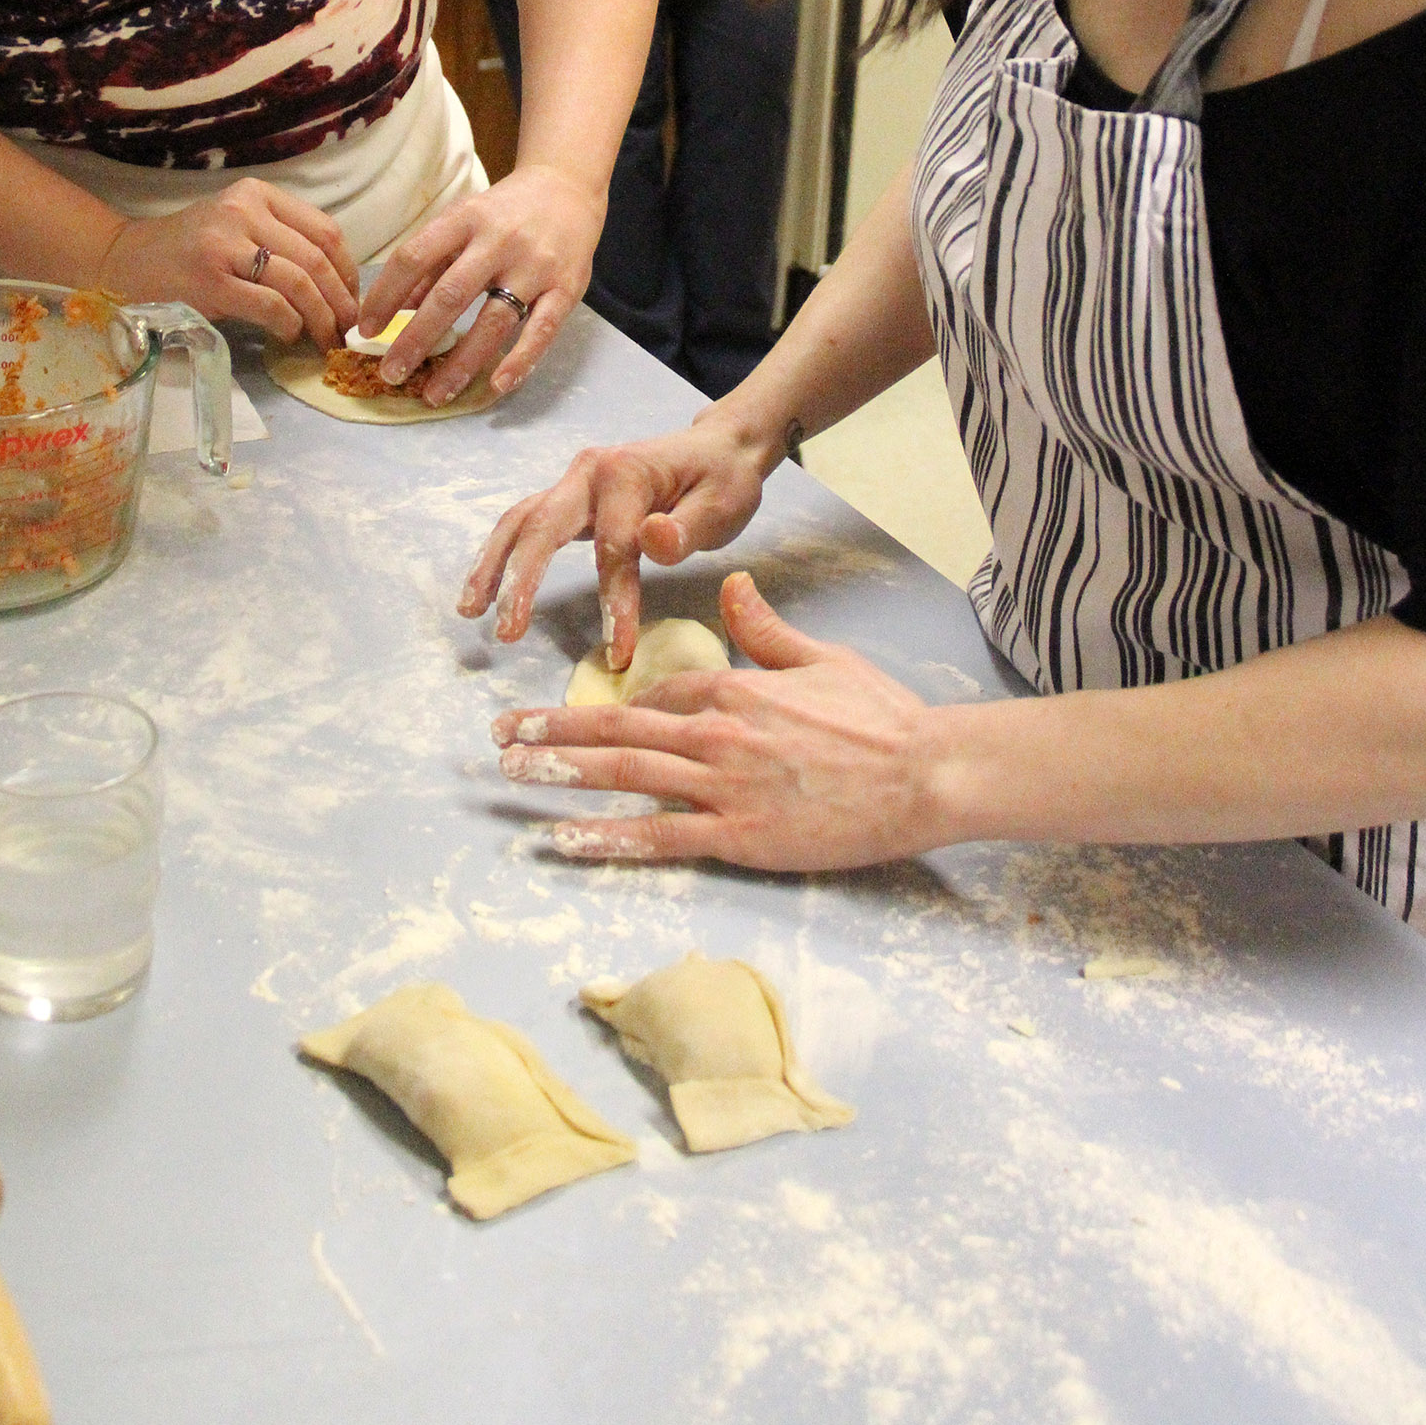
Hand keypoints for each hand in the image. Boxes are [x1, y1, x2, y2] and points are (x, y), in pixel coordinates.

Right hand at [97, 180, 358, 348]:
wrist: (122, 262)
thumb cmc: (186, 250)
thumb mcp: (235, 226)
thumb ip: (280, 240)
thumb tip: (336, 285)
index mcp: (256, 195)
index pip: (324, 229)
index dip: (348, 270)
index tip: (352, 298)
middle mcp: (243, 212)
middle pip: (316, 258)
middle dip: (341, 300)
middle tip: (348, 329)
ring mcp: (224, 245)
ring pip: (298, 282)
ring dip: (321, 317)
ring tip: (326, 339)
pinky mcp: (210, 281)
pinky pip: (269, 305)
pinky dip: (289, 324)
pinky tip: (290, 335)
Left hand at [355, 164, 602, 406]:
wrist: (568, 187)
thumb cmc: (505, 211)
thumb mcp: (463, 222)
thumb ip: (431, 263)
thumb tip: (395, 310)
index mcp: (465, 219)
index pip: (414, 257)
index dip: (385, 295)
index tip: (365, 330)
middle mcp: (499, 240)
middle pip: (450, 295)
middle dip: (415, 339)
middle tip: (390, 373)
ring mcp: (535, 265)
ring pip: (493, 320)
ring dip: (461, 363)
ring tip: (434, 394)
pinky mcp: (567, 287)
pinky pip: (542, 329)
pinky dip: (520, 360)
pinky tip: (497, 385)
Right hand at [458, 418, 767, 670]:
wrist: (718, 449)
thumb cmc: (724, 480)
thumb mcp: (722, 504)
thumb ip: (686, 529)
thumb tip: (651, 540)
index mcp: (627, 474)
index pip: (613, 547)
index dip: (615, 602)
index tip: (619, 653)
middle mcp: (589, 472)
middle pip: (540, 525)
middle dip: (519, 579)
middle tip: (506, 633)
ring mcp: (574, 482)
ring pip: (520, 522)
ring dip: (492, 565)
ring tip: (470, 611)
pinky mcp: (569, 498)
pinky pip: (526, 525)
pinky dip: (502, 555)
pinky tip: (486, 588)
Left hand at [491, 572, 940, 871]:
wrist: (924, 773)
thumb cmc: (880, 717)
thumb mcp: (820, 656)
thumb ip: (766, 627)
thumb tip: (733, 585)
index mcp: (734, 687)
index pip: (655, 697)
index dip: (610, 710)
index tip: (572, 720)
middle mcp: (717, 732)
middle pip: (617, 730)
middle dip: (552, 732)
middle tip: (501, 736)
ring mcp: (725, 786)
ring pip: (625, 776)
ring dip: (561, 773)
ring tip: (511, 773)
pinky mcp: (740, 836)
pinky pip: (659, 837)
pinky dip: (606, 838)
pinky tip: (562, 839)